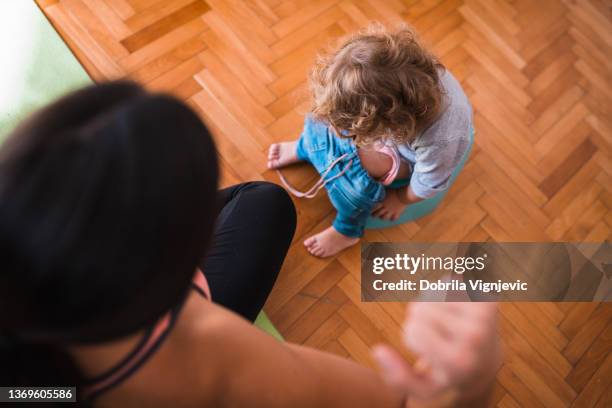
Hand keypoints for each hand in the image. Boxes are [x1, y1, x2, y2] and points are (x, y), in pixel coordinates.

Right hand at [371, 303, 499, 405]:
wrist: (485, 361)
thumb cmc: (446, 372)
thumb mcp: (422, 387)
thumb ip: (397, 377)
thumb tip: (378, 351)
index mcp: (459, 361)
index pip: (412, 331)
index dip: (410, 337)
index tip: (424, 351)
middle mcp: (475, 338)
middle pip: (418, 309)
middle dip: (417, 320)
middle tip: (433, 336)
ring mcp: (483, 316)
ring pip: (430, 294)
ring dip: (430, 307)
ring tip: (442, 325)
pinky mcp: (486, 299)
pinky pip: (445, 284)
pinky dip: (442, 295)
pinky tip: (452, 312)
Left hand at [372, 189, 407, 220]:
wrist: (404, 194)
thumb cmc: (395, 190)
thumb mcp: (386, 190)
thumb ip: (381, 192)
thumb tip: (376, 189)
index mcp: (382, 202)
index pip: (374, 208)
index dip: (371, 210)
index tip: (369, 210)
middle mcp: (385, 208)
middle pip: (377, 214)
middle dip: (374, 215)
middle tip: (373, 215)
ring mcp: (391, 211)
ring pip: (384, 218)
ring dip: (382, 217)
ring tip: (382, 216)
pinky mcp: (397, 213)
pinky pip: (393, 218)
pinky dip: (392, 219)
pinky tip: (391, 217)